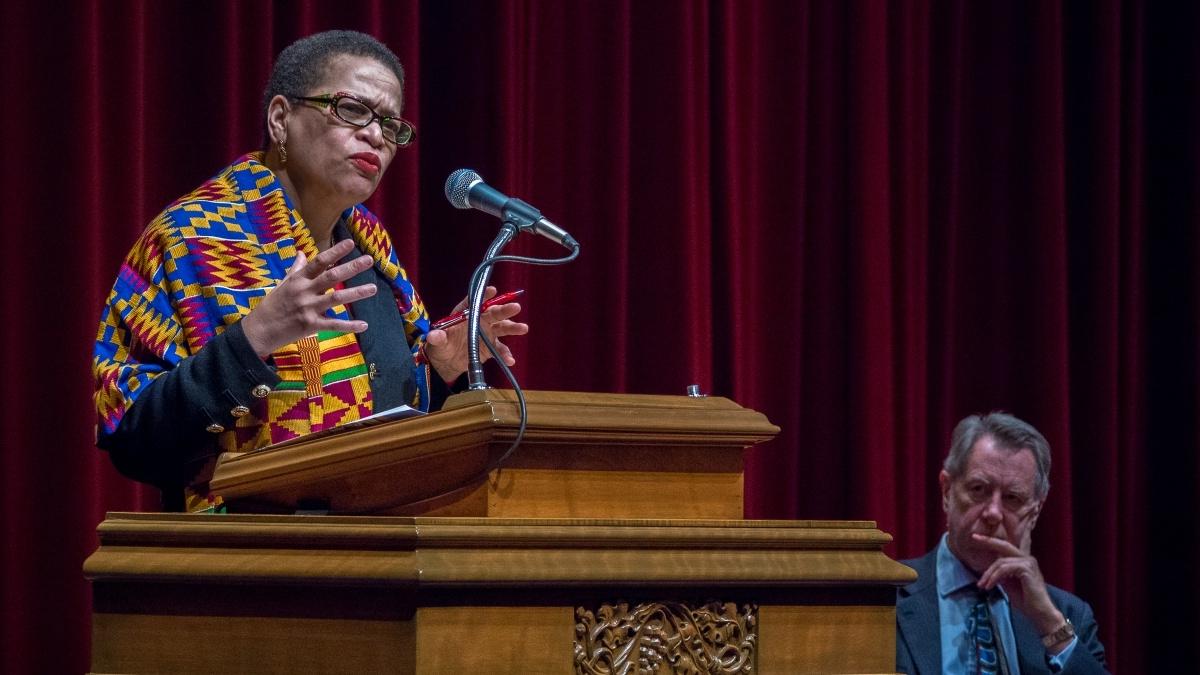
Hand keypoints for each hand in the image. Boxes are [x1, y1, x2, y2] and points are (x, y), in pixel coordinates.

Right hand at [241, 240, 377, 357]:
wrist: (259, 329)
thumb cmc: (273, 305)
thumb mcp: (283, 283)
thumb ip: (296, 269)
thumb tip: (302, 253)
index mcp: (299, 279)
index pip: (319, 262)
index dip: (335, 251)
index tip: (351, 243)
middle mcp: (304, 291)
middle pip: (331, 276)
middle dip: (351, 268)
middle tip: (369, 260)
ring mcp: (308, 308)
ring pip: (336, 298)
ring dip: (356, 293)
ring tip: (373, 288)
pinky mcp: (310, 325)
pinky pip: (333, 325)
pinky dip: (349, 326)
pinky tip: (364, 325)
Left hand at [423, 286, 528, 381]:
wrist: (447, 361)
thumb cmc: (442, 345)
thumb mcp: (437, 342)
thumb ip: (437, 338)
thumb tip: (434, 335)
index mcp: (465, 313)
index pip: (475, 302)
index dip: (484, 296)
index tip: (492, 291)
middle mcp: (479, 320)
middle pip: (493, 313)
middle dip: (504, 310)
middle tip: (515, 307)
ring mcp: (487, 333)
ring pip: (502, 328)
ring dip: (512, 328)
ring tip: (523, 328)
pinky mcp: (490, 348)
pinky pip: (500, 349)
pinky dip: (505, 354)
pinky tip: (510, 360)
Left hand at [972, 533, 1066, 640]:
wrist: (1039, 613)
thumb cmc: (1025, 600)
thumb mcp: (1008, 584)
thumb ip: (1000, 573)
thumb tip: (988, 568)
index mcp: (1023, 561)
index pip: (1005, 548)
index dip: (991, 541)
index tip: (976, 536)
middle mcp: (1027, 558)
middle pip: (1004, 546)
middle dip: (988, 541)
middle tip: (973, 537)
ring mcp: (1028, 562)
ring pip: (1001, 562)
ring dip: (988, 574)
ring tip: (982, 585)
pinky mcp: (1027, 569)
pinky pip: (1005, 569)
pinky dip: (995, 577)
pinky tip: (989, 586)